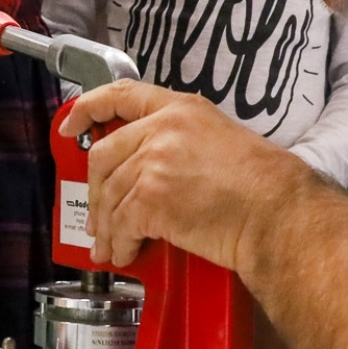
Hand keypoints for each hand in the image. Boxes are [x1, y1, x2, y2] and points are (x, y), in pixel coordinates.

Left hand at [60, 80, 310, 269]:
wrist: (277, 214)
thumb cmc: (262, 187)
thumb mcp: (219, 139)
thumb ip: (179, 141)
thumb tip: (149, 169)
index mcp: (180, 108)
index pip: (121, 95)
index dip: (88, 108)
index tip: (70, 125)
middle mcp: (161, 129)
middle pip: (102, 155)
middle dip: (94, 191)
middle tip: (97, 216)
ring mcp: (153, 162)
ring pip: (109, 195)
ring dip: (107, 226)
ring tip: (111, 246)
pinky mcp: (150, 198)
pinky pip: (120, 224)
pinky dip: (119, 243)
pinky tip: (126, 253)